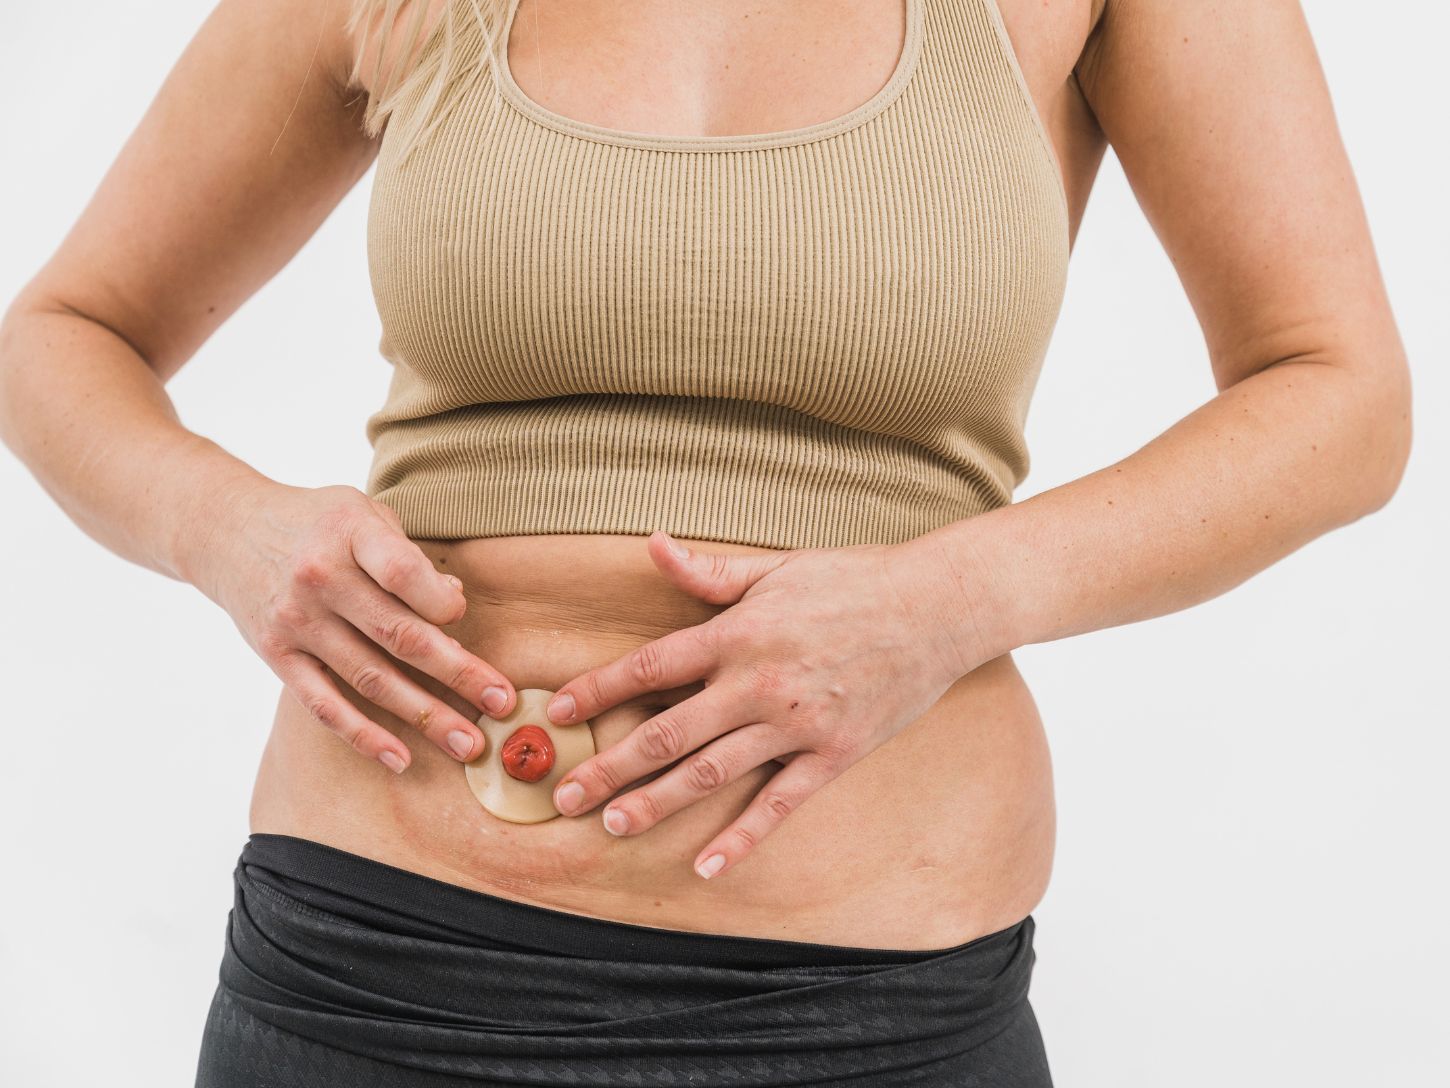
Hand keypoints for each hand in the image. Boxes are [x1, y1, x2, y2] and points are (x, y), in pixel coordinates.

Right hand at [185, 481, 516, 772]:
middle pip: (399, 635)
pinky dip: (362, 735)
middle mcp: (320, 579)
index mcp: (349, 533)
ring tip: (468, 743)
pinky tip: (400, 758)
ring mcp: (297, 622)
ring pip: (370, 678)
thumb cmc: (316, 521)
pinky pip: (324, 705)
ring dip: (424, 715)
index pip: (403, 573)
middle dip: (458, 674)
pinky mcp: (277, 656)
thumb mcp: (363, 513)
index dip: (442, 601)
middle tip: (503, 704)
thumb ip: (407, 555)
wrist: (226, 529)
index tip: (464, 616)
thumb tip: (454, 598)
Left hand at [545, 530, 990, 879]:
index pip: (650, 666)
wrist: (936, 607)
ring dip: (655, 803)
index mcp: (738, 633)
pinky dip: (742, 837)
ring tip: (610, 825)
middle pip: (667, 733)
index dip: (598, 691)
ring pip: (710, 773)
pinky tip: (707, 864)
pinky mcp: (833, 755)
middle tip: (563, 795)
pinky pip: (779, 804)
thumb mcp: (776, 568)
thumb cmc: (853, 580)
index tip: (557, 714)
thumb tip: (651, 545)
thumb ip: (709, 572)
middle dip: (609, 766)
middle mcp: (758, 682)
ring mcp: (796, 725)